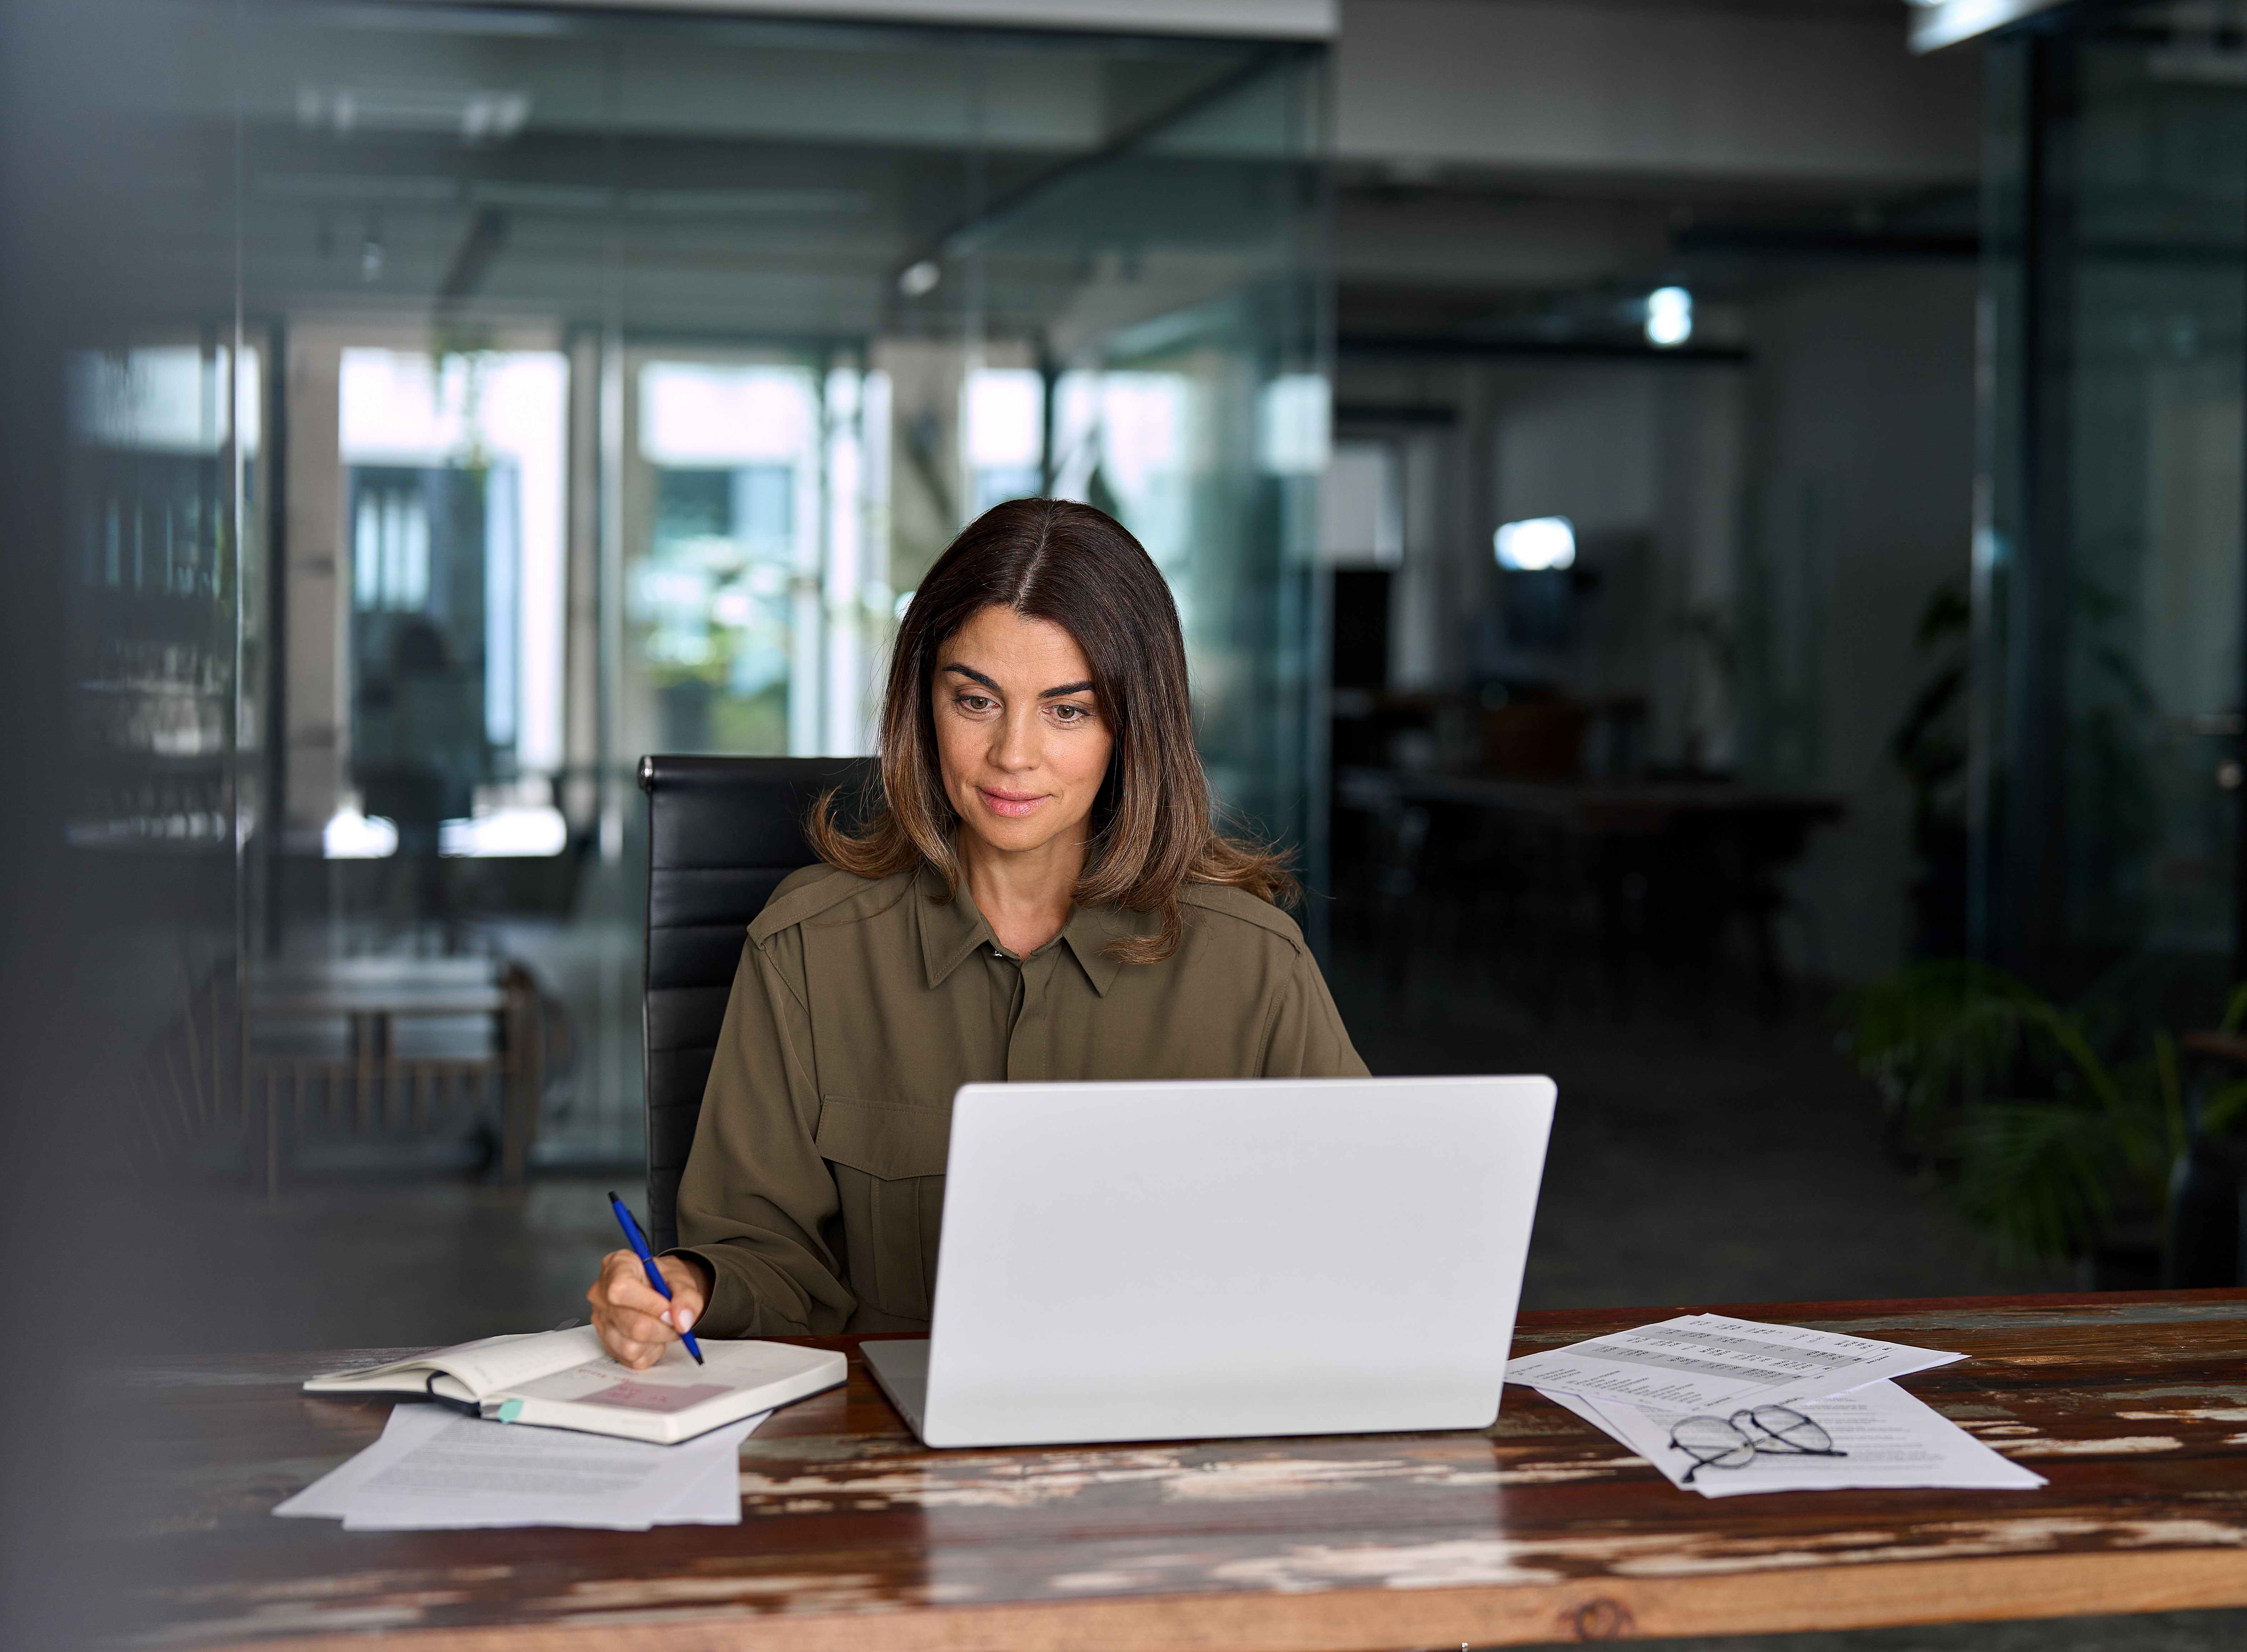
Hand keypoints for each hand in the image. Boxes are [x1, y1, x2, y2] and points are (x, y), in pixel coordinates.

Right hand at [587, 1250, 711, 1369]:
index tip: (670, 1310)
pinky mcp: (605, 1341)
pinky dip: (649, 1352)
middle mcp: (601, 1293)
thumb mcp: (681, 1278)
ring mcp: (600, 1319)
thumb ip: (686, 1297)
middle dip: (663, 1328)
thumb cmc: (664, 1280)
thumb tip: (682, 1321)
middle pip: (631, 1324)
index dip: (650, 1304)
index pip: (621, 1289)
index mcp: (617, 1265)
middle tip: (677, 1322)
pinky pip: (630, 1359)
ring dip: (657, 1342)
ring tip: (663, 1327)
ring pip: (630, 1346)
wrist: (659, 1289)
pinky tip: (653, 1337)